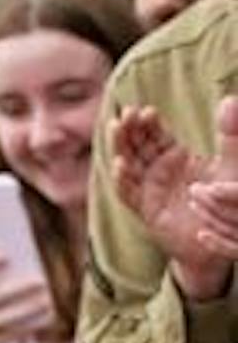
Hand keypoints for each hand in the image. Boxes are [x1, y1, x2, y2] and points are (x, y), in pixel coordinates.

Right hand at [110, 99, 237, 298]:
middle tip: (125, 114)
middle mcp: (158, 173)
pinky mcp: (147, 210)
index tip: (145, 110)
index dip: (147, 123)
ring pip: (129, 165)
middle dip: (128, 130)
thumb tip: (231, 100)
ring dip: (120, 147)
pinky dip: (123, 180)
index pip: (156, 136)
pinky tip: (120, 165)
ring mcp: (150, 191)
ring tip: (115, 128)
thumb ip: (231, 135)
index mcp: (176, 159)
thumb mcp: (232, 165)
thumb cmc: (226, 203)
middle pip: (137, 146)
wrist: (216, 242)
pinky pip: (131, 194)